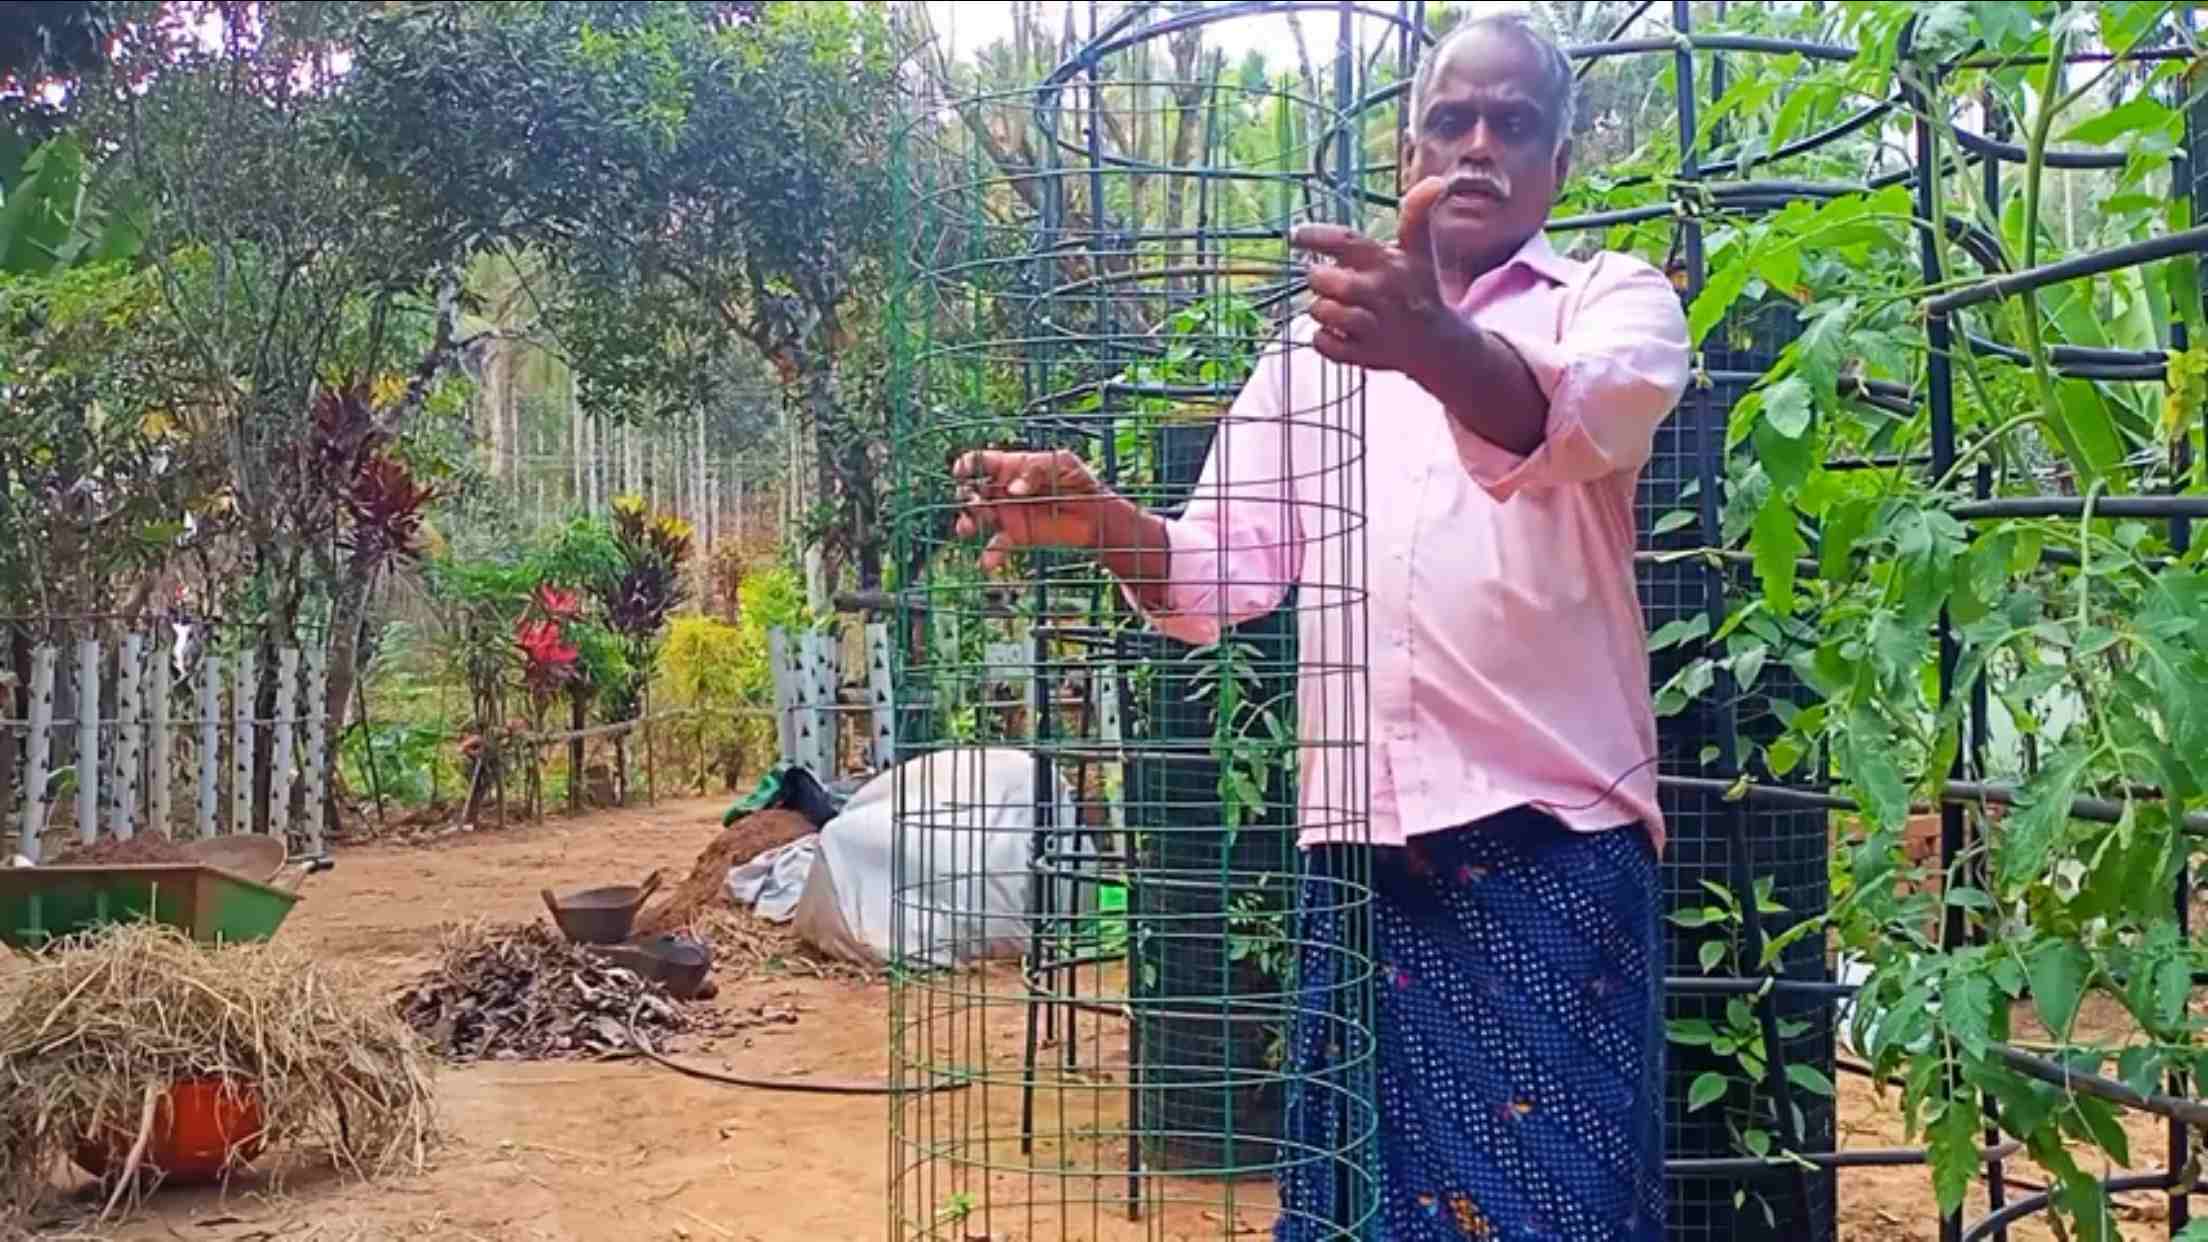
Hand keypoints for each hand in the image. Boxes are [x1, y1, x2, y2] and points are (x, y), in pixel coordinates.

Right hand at [950, 449, 1114, 573]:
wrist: (1096, 514)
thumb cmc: (1080, 481)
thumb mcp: (1062, 463)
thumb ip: (1035, 470)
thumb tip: (1013, 490)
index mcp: (1011, 467)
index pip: (981, 462)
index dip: (967, 465)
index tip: (962, 472)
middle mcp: (1003, 491)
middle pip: (971, 491)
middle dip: (965, 497)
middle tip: (975, 503)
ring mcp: (1008, 514)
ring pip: (976, 518)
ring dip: (967, 523)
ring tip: (967, 529)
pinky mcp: (1016, 537)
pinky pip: (996, 547)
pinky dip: (989, 556)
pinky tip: (988, 563)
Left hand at [1290, 177, 1455, 375]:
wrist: (1437, 344)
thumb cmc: (1419, 290)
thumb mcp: (1419, 252)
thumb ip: (1416, 216)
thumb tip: (1436, 180)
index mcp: (1389, 263)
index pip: (1346, 242)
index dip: (1316, 236)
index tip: (1296, 235)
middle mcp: (1381, 293)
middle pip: (1326, 280)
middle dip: (1318, 278)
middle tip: (1326, 280)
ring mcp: (1373, 327)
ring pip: (1322, 311)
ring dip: (1321, 309)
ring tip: (1337, 307)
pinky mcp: (1364, 356)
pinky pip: (1322, 343)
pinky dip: (1323, 338)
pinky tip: (1339, 332)